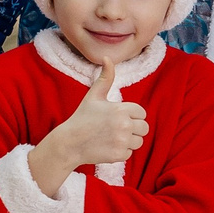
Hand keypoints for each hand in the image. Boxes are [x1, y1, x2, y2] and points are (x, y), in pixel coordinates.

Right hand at [28, 63, 148, 196]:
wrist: (69, 143)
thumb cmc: (82, 117)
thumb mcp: (94, 95)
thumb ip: (105, 77)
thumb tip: (107, 57)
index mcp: (121, 109)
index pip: (141, 113)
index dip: (131, 115)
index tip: (117, 118)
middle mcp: (124, 125)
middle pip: (144, 128)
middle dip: (132, 129)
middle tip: (115, 129)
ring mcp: (122, 141)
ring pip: (138, 142)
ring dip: (128, 141)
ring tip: (111, 138)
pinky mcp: (119, 155)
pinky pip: (130, 153)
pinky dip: (121, 152)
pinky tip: (107, 147)